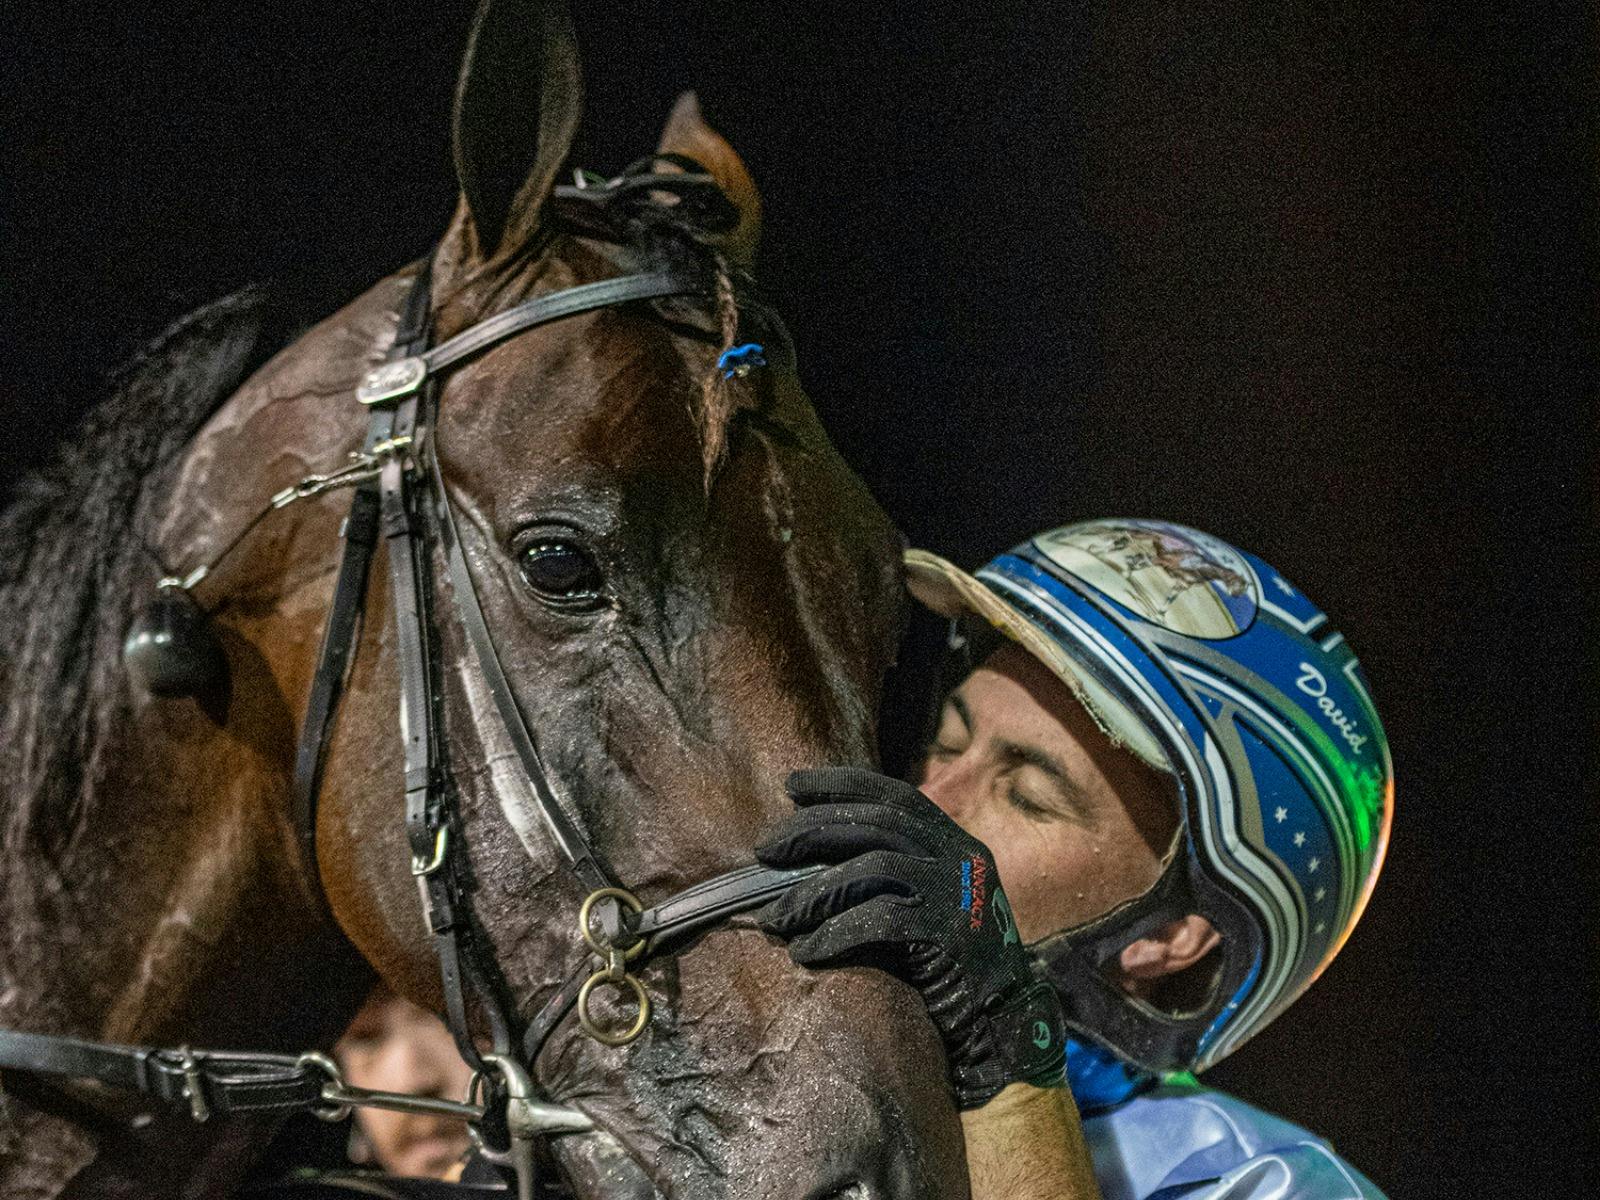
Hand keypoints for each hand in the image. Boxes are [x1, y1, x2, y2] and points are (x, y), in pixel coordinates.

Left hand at [755, 767, 1065, 1108]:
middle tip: (766, 849)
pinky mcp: (951, 936)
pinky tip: (804, 951)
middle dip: (813, 830)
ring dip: (813, 892)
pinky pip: (878, 921)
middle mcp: (963, 860)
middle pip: (877, 824)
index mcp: (957, 847)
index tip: (793, 786)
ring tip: (774, 917)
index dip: (842, 785)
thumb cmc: (952, 973)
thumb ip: (894, 876)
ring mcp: (960, 895)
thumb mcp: (930, 907)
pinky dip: (833, 933)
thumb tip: (811, 857)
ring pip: (873, 867)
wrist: (1006, 1030)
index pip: (896, 797)